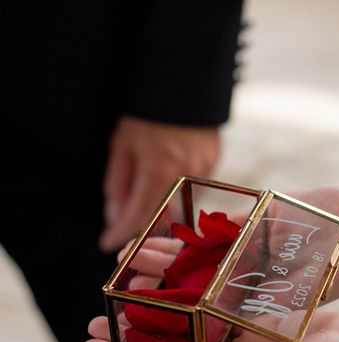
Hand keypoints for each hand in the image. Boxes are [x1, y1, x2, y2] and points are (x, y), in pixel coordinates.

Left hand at [99, 116, 220, 251]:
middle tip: (128, 223)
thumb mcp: (122, 145)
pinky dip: (180, 188)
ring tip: (151, 194)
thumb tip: (115, 217)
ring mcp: (204, 170)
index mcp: (157, 170)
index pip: (137, 216)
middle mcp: (184, 175)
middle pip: (163, 216)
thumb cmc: (147, 114)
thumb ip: (118, 184)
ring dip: (164, 206)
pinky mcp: (214, 163)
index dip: (120, 233)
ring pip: (181, 202)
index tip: (108, 244)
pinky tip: (172, 174)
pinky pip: (194, 186)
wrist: (182, 85)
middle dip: (144, 222)